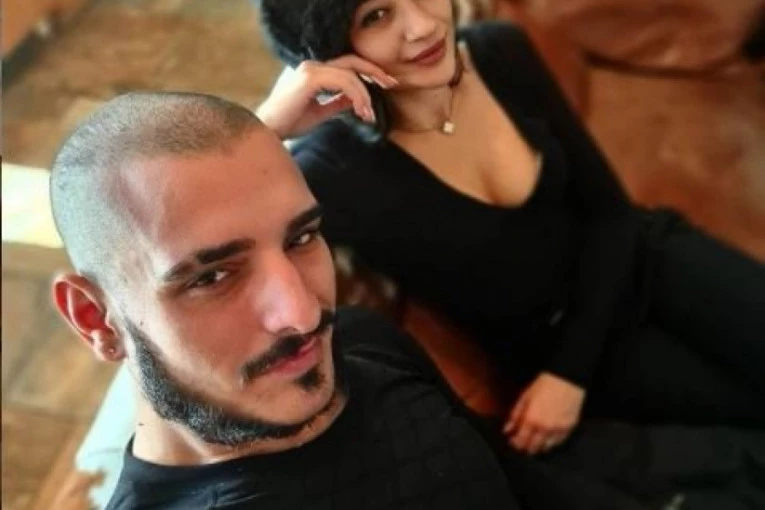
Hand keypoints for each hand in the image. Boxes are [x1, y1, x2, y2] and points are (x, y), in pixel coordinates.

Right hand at [256, 55, 397, 138]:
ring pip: (349, 74)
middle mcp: (312, 66)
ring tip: (368, 114)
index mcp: (314, 72)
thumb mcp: (320, 112)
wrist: (269, 131)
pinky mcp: (310, 78)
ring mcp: (310, 70)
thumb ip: (337, 103)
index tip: (385, 85)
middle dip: (374, 71)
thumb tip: (355, 100)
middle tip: (392, 84)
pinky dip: (356, 95)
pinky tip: (360, 110)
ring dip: (364, 93)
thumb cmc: (290, 123)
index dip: (368, 72)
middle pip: (352, 61)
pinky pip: (343, 81)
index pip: (347, 66)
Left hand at [503, 372, 584, 454]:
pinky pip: (558, 442)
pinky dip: (551, 443)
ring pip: (546, 448)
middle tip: (522, 445)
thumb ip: (515, 415)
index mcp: (531, 420)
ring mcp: (558, 430)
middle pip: (533, 447)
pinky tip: (547, 440)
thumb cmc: (543, 385)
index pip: (521, 441)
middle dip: (526, 448)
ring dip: (538, 447)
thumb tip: (507, 430)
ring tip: (534, 443)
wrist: (566, 380)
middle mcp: (544, 429)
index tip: (512, 442)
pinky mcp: (569, 429)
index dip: (515, 444)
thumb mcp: (525, 397)